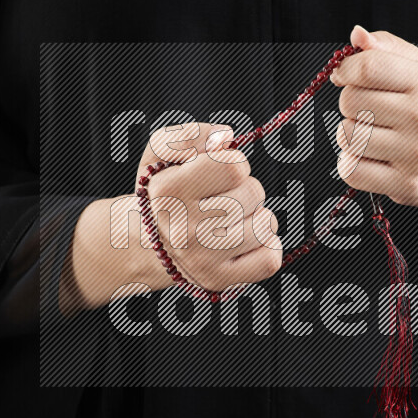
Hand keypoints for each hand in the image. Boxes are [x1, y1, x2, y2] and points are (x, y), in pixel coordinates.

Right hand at [64, 123, 281, 310]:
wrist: (147, 243)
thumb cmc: (165, 192)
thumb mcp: (161, 155)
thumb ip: (188, 136)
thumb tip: (225, 137)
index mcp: (168, 192)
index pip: (234, 167)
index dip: (234, 163)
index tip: (221, 172)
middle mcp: (183, 229)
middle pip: (254, 193)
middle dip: (246, 189)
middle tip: (224, 198)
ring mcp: (202, 260)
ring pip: (266, 224)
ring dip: (258, 216)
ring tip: (234, 219)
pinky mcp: (219, 281)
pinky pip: (270, 259)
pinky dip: (267, 246)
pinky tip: (246, 241)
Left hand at [331, 26, 417, 246]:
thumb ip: (386, 47)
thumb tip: (357, 36)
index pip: (367, 68)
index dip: (346, 71)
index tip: (345, 76)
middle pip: (350, 102)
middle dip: (352, 105)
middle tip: (372, 112)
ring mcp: (415, 154)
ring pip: (347, 137)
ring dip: (351, 136)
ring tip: (374, 136)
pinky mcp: (405, 185)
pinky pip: (351, 170)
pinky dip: (351, 164)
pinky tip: (370, 159)